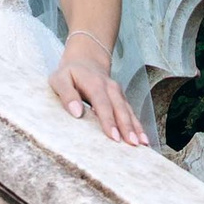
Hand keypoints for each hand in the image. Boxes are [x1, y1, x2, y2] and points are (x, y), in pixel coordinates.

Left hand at [50, 32, 148, 146]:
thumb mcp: (59, 79)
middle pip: (120, 108)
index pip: (102, 103)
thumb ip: (66, 94)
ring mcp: (118, 93)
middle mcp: (110, 88)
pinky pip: (131, 113)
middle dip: (127, 127)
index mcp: (94, 83)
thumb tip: (77, 112)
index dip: (108, 120)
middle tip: (132, 143)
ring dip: (136, 127)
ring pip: (128, 111)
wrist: (85, 59)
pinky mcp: (121, 99)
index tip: (113, 136)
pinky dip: (138, 126)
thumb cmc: (69, 74)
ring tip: (142, 144)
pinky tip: (143, 139)